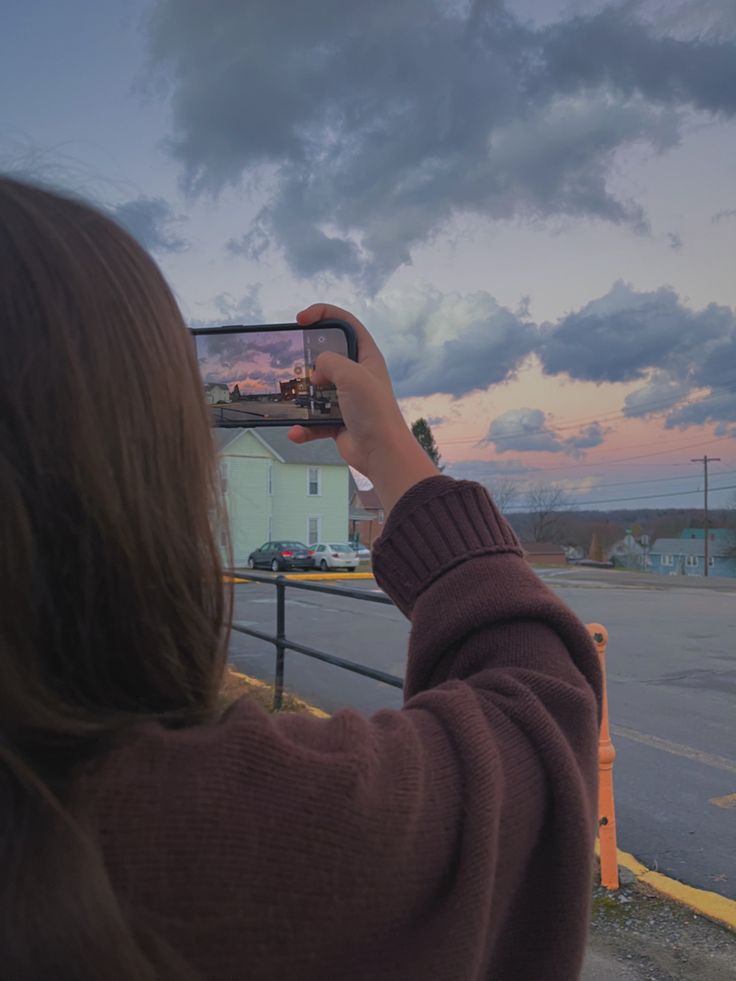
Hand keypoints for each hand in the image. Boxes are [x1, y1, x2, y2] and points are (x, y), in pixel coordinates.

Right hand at [288, 303, 438, 516]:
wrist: (382, 453)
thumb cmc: (373, 410)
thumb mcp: (351, 375)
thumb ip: (329, 362)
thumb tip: (316, 373)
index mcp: (366, 356)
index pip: (345, 323)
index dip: (323, 314)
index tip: (300, 319)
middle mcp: (357, 374)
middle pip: (327, 356)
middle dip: (307, 358)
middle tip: (291, 361)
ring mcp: (347, 398)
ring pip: (316, 389)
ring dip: (302, 396)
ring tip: (290, 398)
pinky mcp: (338, 421)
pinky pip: (315, 420)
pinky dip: (304, 427)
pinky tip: (296, 432)